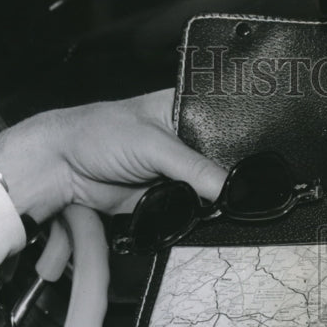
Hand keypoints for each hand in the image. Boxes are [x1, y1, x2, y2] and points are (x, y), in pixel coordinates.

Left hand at [0, 88, 226, 223]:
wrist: (63, 169)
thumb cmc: (97, 134)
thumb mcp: (153, 144)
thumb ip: (193, 167)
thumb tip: (230, 189)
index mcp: (190, 110)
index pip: (232, 126)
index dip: (247, 145)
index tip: (263, 166)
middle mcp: (189, 140)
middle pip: (227, 163)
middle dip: (233, 179)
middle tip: (243, 192)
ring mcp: (181, 172)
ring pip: (213, 191)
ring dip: (216, 201)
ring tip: (223, 205)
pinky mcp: (171, 198)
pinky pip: (194, 211)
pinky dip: (198, 216)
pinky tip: (205, 215)